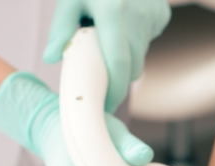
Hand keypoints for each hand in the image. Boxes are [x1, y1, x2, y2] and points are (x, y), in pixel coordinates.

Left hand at [43, 0, 170, 112]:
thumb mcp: (70, 0)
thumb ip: (61, 28)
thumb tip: (52, 57)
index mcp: (114, 13)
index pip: (118, 64)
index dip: (113, 90)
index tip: (104, 105)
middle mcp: (138, 16)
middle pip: (132, 66)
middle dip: (117, 77)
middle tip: (98, 76)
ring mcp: (154, 16)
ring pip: (141, 55)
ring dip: (124, 57)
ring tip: (107, 39)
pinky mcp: (162, 15)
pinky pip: (148, 40)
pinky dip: (134, 41)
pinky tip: (123, 25)